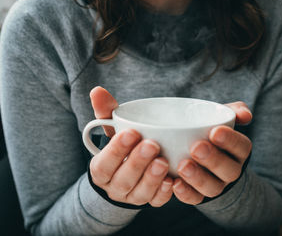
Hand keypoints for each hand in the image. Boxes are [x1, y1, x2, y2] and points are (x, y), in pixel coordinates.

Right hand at [88, 86, 172, 206]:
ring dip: (152, 178)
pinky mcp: (150, 201)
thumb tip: (97, 90)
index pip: (104, 163)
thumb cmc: (122, 147)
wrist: (128, 173)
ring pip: (140, 193)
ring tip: (163, 161)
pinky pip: (156, 202)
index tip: (131, 133)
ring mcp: (133, 197)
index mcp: (102, 169)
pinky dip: (164, 193)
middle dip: (137, 162)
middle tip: (152, 144)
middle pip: (123, 179)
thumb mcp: (113, 131)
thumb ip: (106, 112)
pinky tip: (173, 181)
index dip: (116, 150)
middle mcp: (115, 187)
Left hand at [173, 102, 252, 204]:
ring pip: (213, 187)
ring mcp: (216, 185)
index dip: (230, 140)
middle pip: (229, 170)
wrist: (198, 152)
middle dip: (213, 159)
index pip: (241, 146)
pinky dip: (185, 193)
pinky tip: (174, 183)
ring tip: (183, 166)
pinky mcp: (199, 196)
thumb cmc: (209, 130)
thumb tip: (246, 114)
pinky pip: (195, 199)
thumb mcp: (221, 117)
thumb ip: (233, 111)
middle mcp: (231, 170)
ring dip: (198, 178)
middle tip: (196, 147)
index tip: (215, 131)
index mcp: (239, 150)